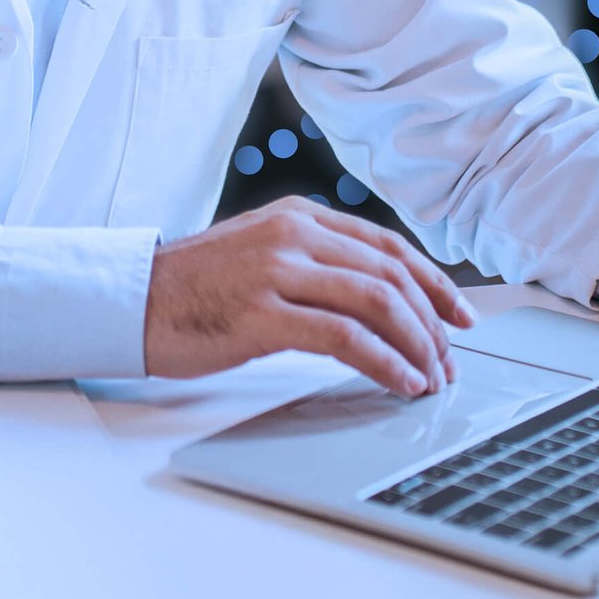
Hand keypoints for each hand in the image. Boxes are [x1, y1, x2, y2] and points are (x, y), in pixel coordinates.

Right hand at [142, 194, 476, 396]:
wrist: (135, 300)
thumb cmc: (198, 287)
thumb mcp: (262, 252)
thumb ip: (315, 262)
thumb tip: (380, 302)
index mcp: (299, 215)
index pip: (389, 245)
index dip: (435, 283)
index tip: (462, 316)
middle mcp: (293, 233)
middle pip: (391, 273)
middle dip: (432, 323)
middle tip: (449, 362)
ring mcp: (277, 270)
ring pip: (376, 301)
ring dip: (415, 344)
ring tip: (429, 379)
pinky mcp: (262, 314)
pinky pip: (344, 338)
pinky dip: (383, 362)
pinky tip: (398, 382)